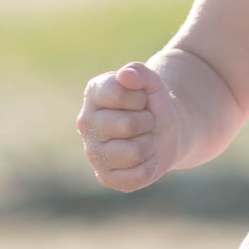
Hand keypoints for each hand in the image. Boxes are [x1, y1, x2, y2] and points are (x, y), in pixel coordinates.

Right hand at [77, 59, 183, 190]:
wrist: (163, 130)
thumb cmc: (152, 104)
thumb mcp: (152, 83)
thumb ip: (140, 72)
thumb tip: (125, 75)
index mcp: (94, 94)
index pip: (120, 94)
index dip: (141, 97)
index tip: (140, 100)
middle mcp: (86, 123)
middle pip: (128, 126)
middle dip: (147, 123)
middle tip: (144, 122)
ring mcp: (93, 152)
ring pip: (134, 152)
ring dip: (149, 145)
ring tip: (143, 139)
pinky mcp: (105, 176)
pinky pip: (138, 175)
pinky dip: (150, 166)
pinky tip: (143, 158)